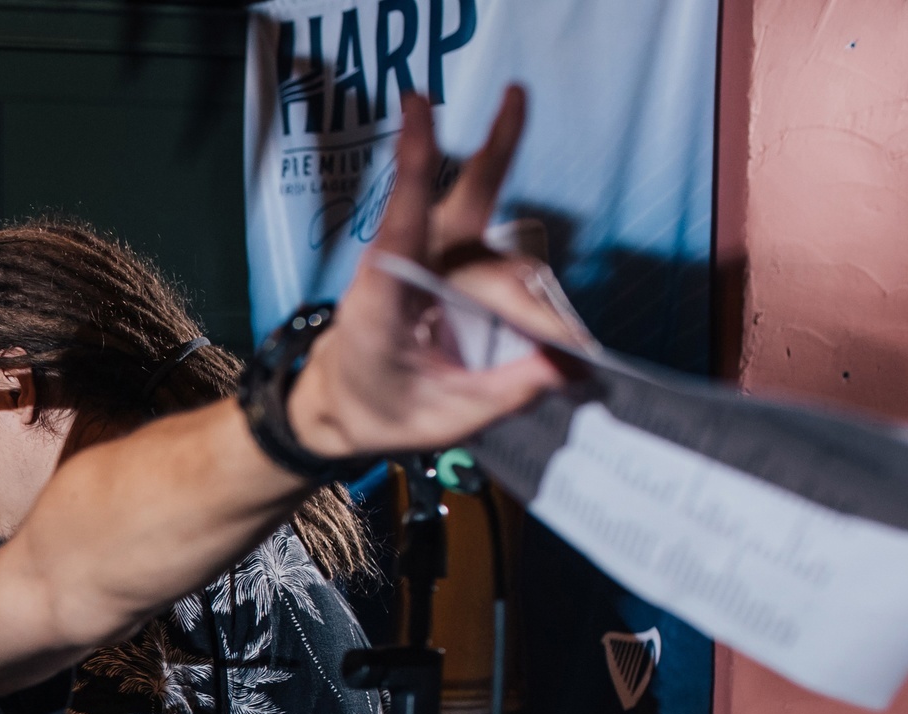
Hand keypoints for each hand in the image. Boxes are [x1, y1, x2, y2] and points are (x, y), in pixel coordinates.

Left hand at [286, 88, 574, 461]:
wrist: (339, 401)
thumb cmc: (379, 407)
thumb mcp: (438, 418)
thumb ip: (503, 391)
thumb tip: (568, 368)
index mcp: (381, 305)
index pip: (403, 229)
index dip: (411, 173)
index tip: (418, 116)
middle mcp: (401, 267)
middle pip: (462, 217)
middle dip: (496, 184)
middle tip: (522, 139)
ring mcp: (425, 257)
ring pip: (474, 204)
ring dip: (497, 152)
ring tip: (514, 101)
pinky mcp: (446, 258)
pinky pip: (481, 213)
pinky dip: (498, 170)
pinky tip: (511, 114)